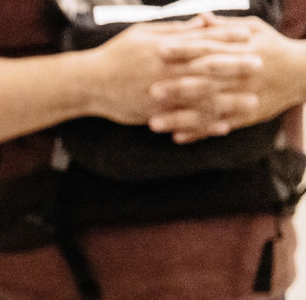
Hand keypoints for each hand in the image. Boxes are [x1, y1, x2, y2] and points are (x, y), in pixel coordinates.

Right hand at [86, 15, 260, 126]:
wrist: (88, 84)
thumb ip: (174, 30)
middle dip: (236, 67)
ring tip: (250, 103)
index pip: (203, 40)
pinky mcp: (154, 113)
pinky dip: (204, 124)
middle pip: (209, 68)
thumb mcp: (143, 33)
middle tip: (258, 66)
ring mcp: (162, 94)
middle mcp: (167, 71)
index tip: (249, 35)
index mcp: (167, 49)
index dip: (227, 36)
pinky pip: (184, 120)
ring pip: (201, 98)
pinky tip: (222, 127)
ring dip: (229, 101)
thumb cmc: (114, 55)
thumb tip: (201, 23)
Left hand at [150, 14, 305, 141]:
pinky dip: (199, 133)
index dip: (185, 49)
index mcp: (244, 51)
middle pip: (208, 82)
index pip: (211, 49)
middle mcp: (244, 75)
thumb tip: (198, 18)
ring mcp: (245, 98)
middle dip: (179, 87)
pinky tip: (177, 138)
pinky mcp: (247, 117)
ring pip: (210, 109)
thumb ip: (224, 27)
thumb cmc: (272, 47)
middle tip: (151, 91)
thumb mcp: (253, 30)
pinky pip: (220, 126)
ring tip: (153, 123)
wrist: (303, 73)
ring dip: (181, 118)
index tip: (160, 50)